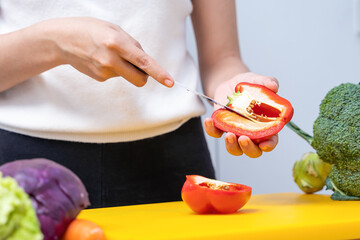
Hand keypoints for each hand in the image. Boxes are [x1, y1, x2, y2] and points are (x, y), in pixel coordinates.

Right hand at [42, 17, 173, 86]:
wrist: (62, 40)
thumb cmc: (91, 29)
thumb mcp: (114, 29)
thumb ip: (132, 45)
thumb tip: (145, 62)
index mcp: (117, 43)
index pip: (144, 62)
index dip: (159, 73)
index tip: (171, 82)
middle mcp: (111, 60)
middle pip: (140, 79)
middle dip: (145, 76)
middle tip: (138, 65)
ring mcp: (104, 71)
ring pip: (128, 76)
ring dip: (126, 68)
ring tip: (110, 53)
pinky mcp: (99, 78)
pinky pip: (116, 76)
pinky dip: (114, 69)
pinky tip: (101, 58)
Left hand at [204, 72, 278, 157]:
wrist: (230, 84)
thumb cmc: (248, 86)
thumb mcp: (257, 80)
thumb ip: (266, 82)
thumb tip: (274, 85)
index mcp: (265, 125)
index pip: (271, 140)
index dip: (270, 145)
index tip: (265, 144)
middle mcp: (251, 133)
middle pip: (253, 151)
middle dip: (249, 148)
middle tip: (243, 139)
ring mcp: (235, 132)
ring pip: (234, 148)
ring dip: (232, 145)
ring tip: (229, 134)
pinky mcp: (221, 127)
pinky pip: (215, 133)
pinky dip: (211, 129)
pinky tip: (209, 120)